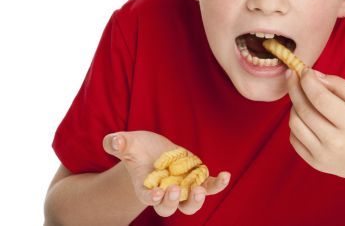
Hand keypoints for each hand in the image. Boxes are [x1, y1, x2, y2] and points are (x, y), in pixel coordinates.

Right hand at [102, 131, 230, 216]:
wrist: (155, 151)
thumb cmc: (138, 149)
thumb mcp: (128, 143)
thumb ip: (118, 143)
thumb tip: (113, 141)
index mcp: (146, 188)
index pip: (148, 198)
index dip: (152, 197)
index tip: (156, 193)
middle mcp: (165, 193)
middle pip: (168, 208)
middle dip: (171, 201)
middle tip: (175, 190)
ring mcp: (183, 188)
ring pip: (190, 204)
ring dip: (196, 200)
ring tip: (199, 190)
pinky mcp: (198, 179)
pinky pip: (210, 187)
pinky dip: (218, 184)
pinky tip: (226, 176)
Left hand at [286, 68, 344, 184]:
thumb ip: (338, 84)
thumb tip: (312, 75)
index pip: (319, 98)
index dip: (307, 81)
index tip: (303, 70)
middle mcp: (335, 142)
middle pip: (303, 110)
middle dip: (294, 88)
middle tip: (292, 75)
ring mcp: (324, 155)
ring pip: (294, 123)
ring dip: (294, 106)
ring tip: (303, 98)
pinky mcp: (316, 163)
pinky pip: (294, 139)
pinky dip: (296, 124)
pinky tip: (306, 117)